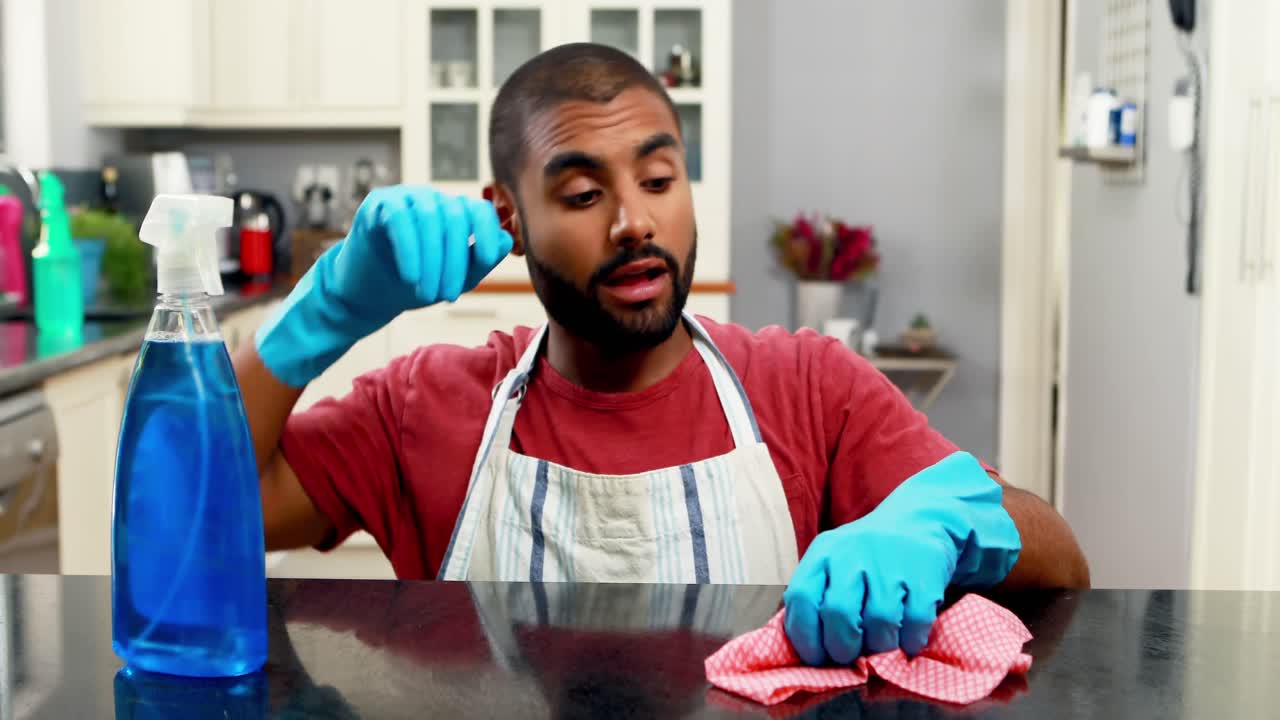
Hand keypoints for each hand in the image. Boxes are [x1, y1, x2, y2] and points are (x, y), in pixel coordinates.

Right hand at [256, 186, 512, 386]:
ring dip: (431, 260)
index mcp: (453, 213)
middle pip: (454, 217)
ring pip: (428, 217)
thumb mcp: (454, 278)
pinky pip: (399, 220)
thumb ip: (480, 260)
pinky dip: (409, 251)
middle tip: (448, 295)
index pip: (478, 210)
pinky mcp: (378, 204)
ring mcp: (404, 197)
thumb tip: (505, 239)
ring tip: (427, 293)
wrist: (367, 295)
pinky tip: (410, 277)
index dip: (485, 233)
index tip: (483, 261)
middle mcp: (431, 200)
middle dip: (454, 260)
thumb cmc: (413, 285)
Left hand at [781, 452, 1020, 664]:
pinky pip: (915, 623)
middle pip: (839, 614)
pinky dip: (910, 641)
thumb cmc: (867, 557)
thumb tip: (808, 652)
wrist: (919, 522)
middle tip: (851, 656)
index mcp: (822, 554)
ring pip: (879, 623)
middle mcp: (852, 554)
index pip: (801, 598)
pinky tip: (907, 638)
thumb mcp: (832, 564)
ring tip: (881, 644)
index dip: (805, 637)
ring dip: (879, 647)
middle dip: (843, 648)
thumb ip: (817, 599)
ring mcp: (890, 563)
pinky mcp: (924, 575)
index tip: (817, 657)